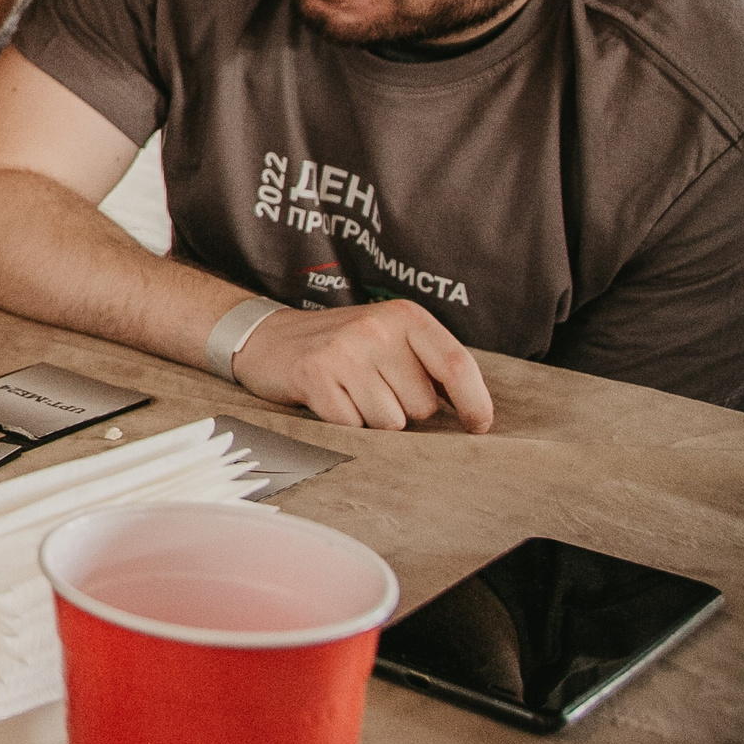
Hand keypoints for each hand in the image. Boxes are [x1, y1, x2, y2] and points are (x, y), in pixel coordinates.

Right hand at [232, 298, 493, 432]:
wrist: (266, 337)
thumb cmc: (340, 346)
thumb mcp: (389, 338)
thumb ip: (428, 365)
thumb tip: (475, 414)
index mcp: (404, 316)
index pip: (457, 365)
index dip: (475, 403)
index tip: (477, 426)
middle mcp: (376, 328)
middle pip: (422, 406)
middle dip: (403, 410)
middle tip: (373, 389)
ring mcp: (344, 351)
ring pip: (389, 422)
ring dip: (370, 418)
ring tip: (349, 393)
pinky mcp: (315, 376)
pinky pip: (352, 426)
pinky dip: (342, 423)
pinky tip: (328, 400)